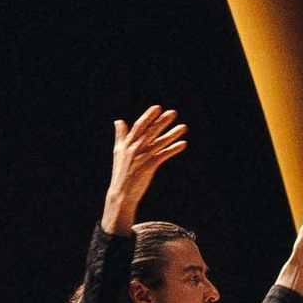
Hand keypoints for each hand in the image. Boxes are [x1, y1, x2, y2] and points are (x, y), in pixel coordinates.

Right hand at [100, 108, 185, 232]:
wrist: (121, 194)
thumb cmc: (121, 173)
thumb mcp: (118, 152)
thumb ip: (120, 135)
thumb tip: (118, 121)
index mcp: (126, 144)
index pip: (139, 127)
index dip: (148, 116)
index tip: (158, 108)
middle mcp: (134, 148)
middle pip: (150, 132)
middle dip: (162, 121)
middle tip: (173, 112)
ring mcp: (141, 157)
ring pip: (159, 142)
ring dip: (172, 134)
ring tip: (184, 127)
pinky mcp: (149, 166)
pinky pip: (163, 155)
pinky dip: (173, 149)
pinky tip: (183, 143)